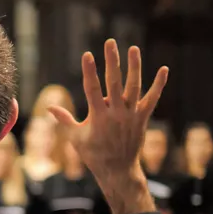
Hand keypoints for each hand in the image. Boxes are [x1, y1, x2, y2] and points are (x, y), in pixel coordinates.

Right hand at [49, 39, 168, 213]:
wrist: (118, 170)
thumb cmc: (94, 154)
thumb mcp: (76, 138)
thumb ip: (64, 120)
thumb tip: (49, 107)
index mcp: (98, 117)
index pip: (93, 89)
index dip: (90, 71)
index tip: (87, 55)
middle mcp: (116, 113)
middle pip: (114, 82)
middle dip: (112, 61)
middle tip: (110, 43)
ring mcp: (131, 115)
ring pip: (134, 86)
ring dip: (134, 67)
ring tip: (133, 48)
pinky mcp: (142, 117)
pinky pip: (152, 98)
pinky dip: (159, 84)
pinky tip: (164, 69)